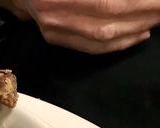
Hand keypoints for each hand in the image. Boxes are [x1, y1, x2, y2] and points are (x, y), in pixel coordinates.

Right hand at [0, 0, 159, 53]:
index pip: (108, 3)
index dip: (140, 3)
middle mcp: (55, 14)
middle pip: (108, 22)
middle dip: (144, 15)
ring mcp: (53, 29)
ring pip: (101, 39)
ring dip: (135, 30)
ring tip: (157, 20)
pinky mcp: (54, 38)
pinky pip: (90, 47)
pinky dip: (118, 44)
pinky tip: (138, 34)